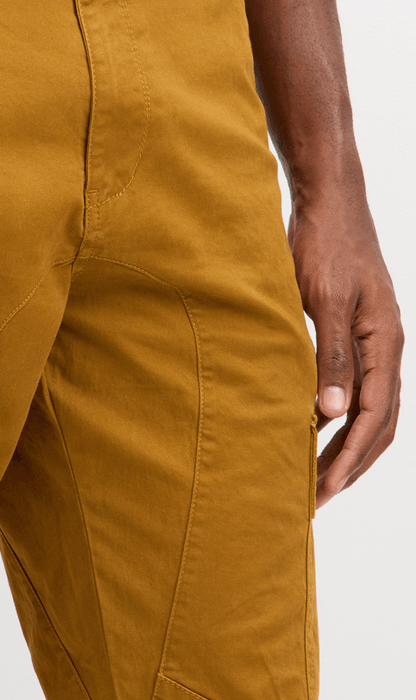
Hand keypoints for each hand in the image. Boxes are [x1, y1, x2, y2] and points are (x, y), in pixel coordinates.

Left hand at [288, 193, 403, 507]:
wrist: (329, 200)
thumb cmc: (325, 243)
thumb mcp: (324, 299)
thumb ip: (330, 356)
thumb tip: (332, 414)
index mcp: (386, 342)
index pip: (374, 417)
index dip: (348, 458)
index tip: (320, 490)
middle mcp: (387, 346)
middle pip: (379, 423)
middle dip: (350, 464)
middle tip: (315, 499)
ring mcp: (374, 340)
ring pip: (371, 409)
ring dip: (346, 447)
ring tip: (315, 477)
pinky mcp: (356, 332)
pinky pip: (356, 387)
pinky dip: (339, 418)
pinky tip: (312, 429)